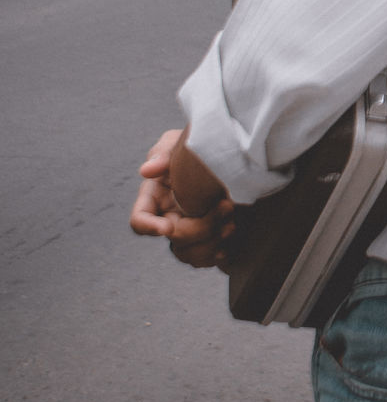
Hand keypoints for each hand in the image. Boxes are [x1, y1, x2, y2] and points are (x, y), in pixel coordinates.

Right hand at [130, 128, 235, 268]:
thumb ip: (163, 153)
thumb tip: (146, 171)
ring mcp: (187, 232)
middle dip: (201, 226)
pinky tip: (232, 232)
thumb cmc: (197, 146)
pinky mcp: (206, 241)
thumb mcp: (177, 142)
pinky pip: (207, 259)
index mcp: (154, 197)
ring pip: (190, 254)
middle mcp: (168, 218)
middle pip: (175, 238)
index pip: (139, 220)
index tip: (168, 226)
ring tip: (232, 221)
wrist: (230, 156)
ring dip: (213, 241)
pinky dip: (221, 251)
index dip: (149, 227)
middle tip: (226, 206)